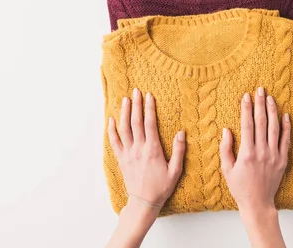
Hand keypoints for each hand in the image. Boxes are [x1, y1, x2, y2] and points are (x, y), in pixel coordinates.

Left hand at [108, 88, 185, 207]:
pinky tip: (111, 119)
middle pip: (135, 122)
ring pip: (124, 129)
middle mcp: (138, 149)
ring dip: (124, 113)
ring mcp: (128, 153)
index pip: (150, 124)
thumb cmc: (161, 187)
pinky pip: (114, 141)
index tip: (149, 96)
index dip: (149, 108)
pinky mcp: (121, 159)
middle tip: (136, 91)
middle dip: (136, 105)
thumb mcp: (176, 170)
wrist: (144, 202)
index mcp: (152, 150)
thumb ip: (179, 151)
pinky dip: (112, 130)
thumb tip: (181, 133)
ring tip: (125, 99)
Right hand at [220, 86, 289, 247]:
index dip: (246, 109)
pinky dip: (286, 127)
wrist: (257, 204)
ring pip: (274, 128)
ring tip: (270, 98)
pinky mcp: (282, 160)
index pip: (247, 125)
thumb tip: (226, 130)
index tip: (246, 96)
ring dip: (272, 111)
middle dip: (260, 104)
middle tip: (260, 90)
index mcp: (247, 153)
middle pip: (262, 122)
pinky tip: (285, 115)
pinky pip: (285, 140)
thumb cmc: (240, 188)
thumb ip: (226, 149)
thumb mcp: (227, 169)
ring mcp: (274, 156)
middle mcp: (262, 152)